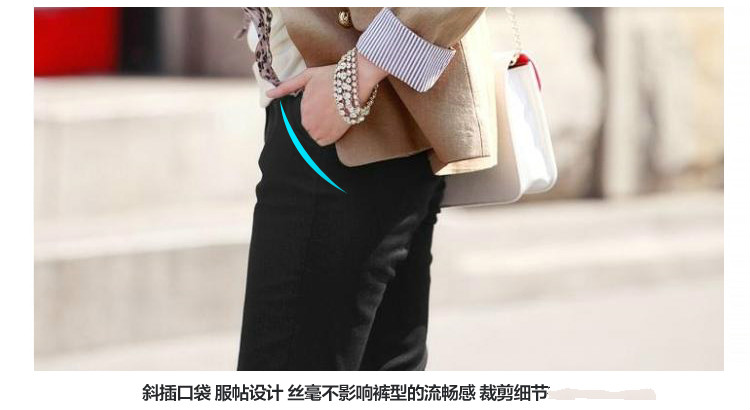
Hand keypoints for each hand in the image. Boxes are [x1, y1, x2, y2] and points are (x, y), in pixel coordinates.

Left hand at [266, 51, 387, 145]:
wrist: (355, 82)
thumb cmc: (330, 77)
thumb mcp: (306, 77)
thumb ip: (286, 87)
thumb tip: (268, 94)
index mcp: (301, 110)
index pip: (301, 119)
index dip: (312, 111)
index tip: (321, 104)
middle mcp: (309, 124)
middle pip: (308, 128)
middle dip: (316, 121)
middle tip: (328, 109)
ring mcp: (321, 131)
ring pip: (315, 136)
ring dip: (321, 129)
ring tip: (332, 115)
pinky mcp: (334, 136)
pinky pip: (325, 142)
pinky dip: (329, 135)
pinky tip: (335, 123)